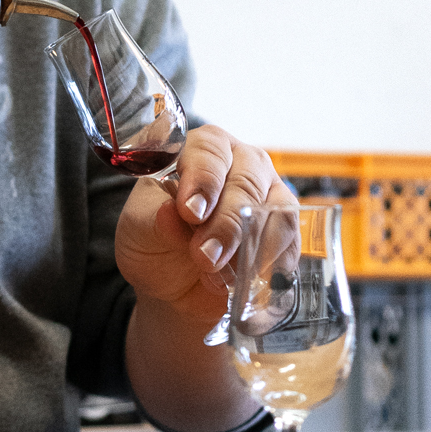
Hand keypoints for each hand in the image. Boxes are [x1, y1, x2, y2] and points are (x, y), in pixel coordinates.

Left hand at [113, 127, 294, 331]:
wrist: (172, 282)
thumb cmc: (154, 240)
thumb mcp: (139, 229)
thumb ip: (153, 220)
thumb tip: (170, 213)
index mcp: (200, 149)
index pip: (209, 150)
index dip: (203, 179)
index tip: (190, 212)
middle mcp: (241, 163)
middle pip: (247, 182)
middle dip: (227, 223)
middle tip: (205, 255)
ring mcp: (269, 194)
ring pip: (277, 210)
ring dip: (251, 246)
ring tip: (220, 274)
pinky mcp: (285, 230)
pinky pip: (291, 243)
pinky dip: (271, 266)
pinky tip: (248, 282)